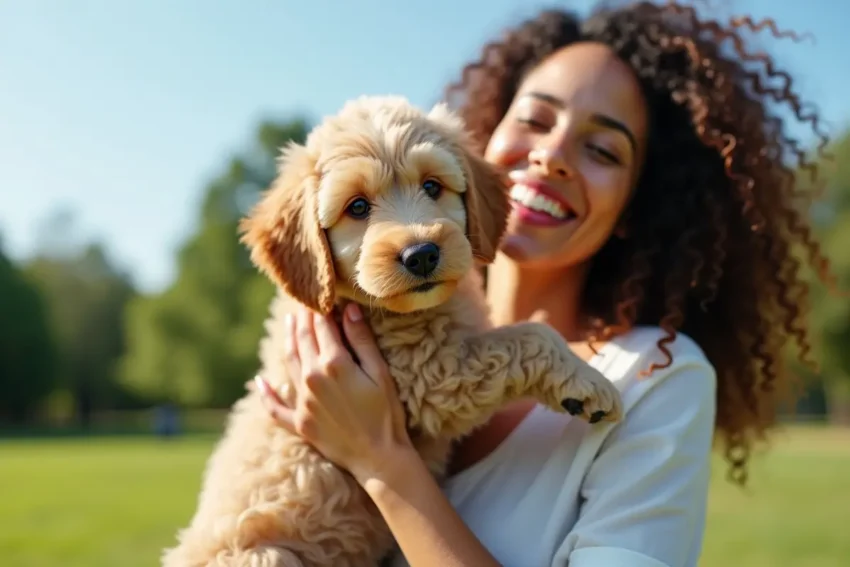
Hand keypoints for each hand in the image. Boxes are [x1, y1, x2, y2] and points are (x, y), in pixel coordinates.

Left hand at [255, 302, 412, 483]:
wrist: (379, 458)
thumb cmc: (387, 413)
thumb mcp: (379, 373)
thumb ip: (361, 340)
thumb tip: (347, 309)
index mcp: (333, 364)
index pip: (321, 326)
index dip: (319, 307)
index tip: (317, 292)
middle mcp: (312, 379)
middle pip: (302, 340)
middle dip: (301, 318)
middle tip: (300, 300)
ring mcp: (303, 402)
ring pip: (289, 363)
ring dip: (288, 340)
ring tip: (288, 323)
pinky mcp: (300, 423)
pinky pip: (275, 408)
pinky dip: (266, 394)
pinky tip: (259, 382)